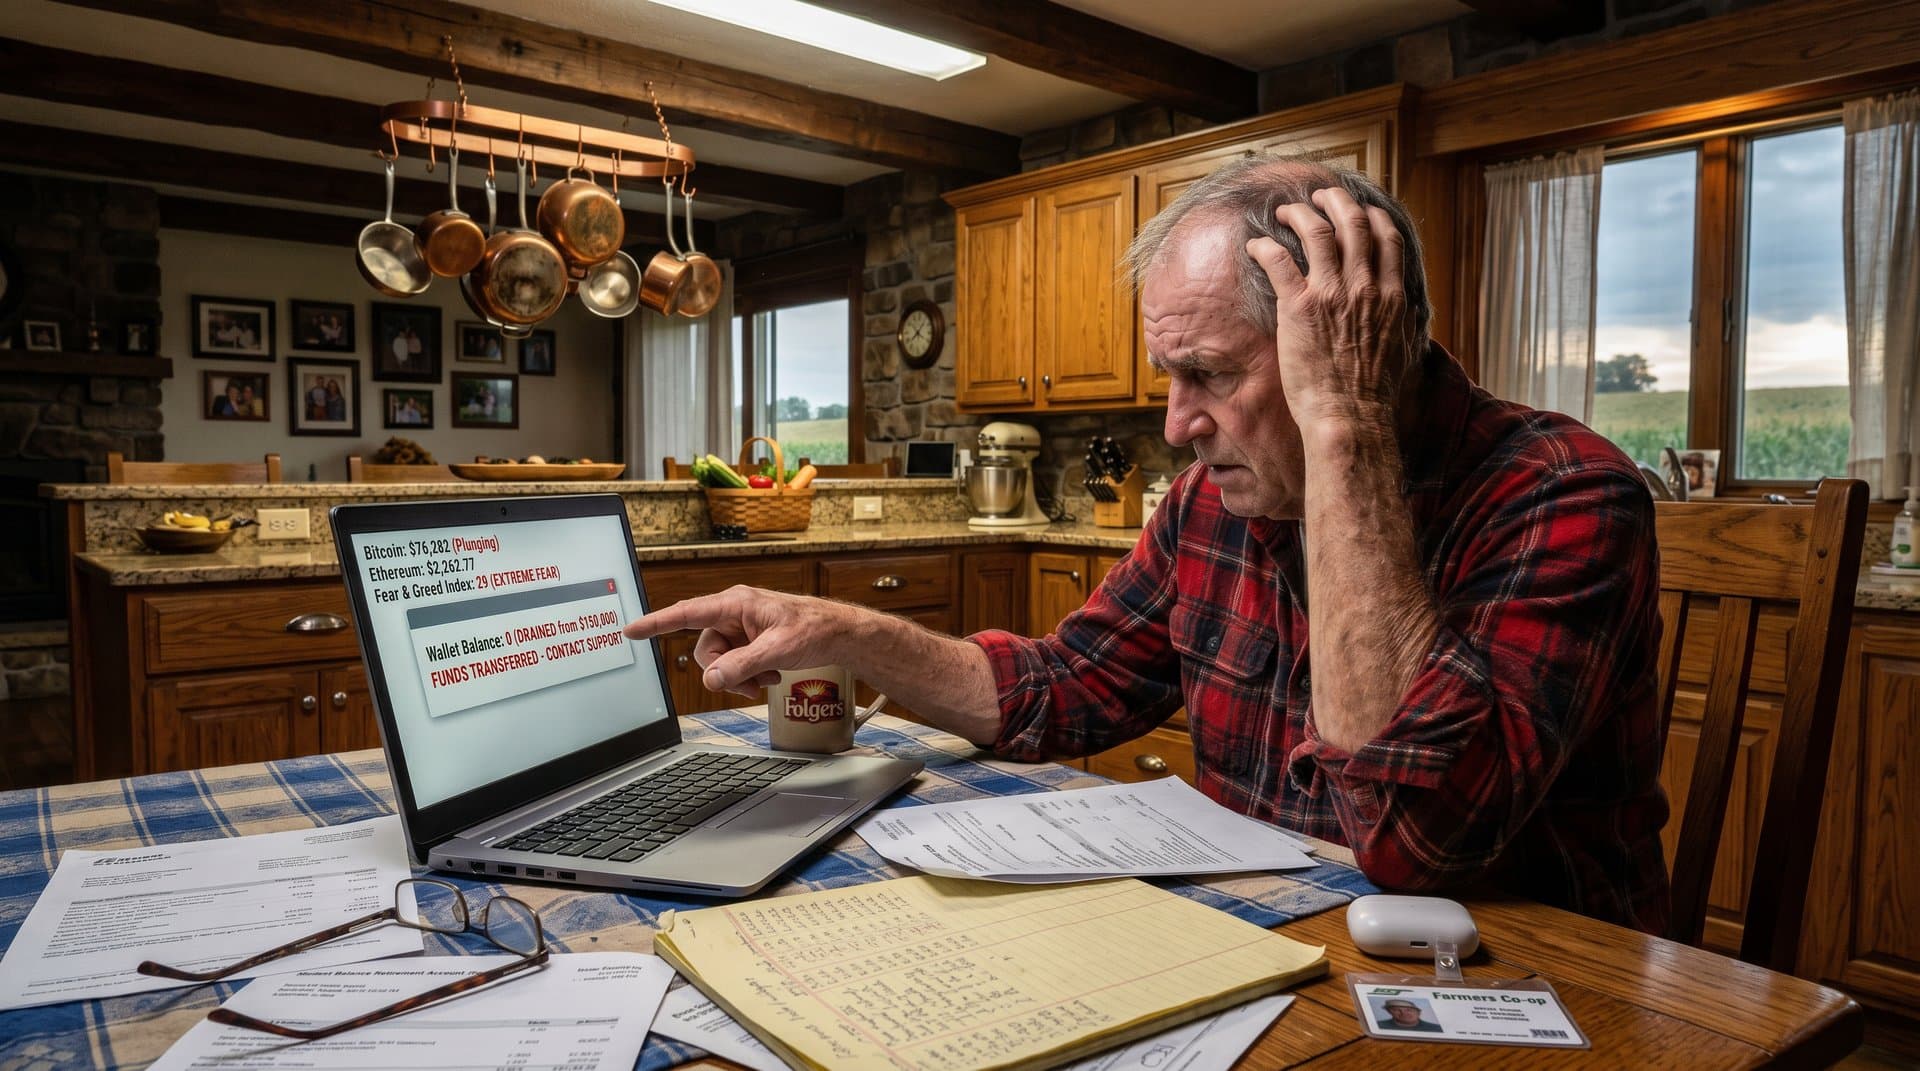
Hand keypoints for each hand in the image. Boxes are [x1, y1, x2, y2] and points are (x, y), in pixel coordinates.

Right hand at [623, 586, 854, 697]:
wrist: (839, 634)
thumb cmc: (814, 629)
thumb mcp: (778, 649)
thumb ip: (743, 665)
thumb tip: (711, 679)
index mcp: (736, 603)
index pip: (686, 613)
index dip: (656, 623)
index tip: (631, 630)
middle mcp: (733, 613)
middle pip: (706, 649)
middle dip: (725, 672)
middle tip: (751, 683)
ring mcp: (741, 628)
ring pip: (720, 661)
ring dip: (740, 676)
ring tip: (767, 677)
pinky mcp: (749, 641)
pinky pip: (734, 664)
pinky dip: (749, 675)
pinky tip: (770, 674)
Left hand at [1244, 186, 1409, 428]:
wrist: (1351, 417)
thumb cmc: (1374, 393)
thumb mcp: (1403, 349)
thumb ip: (1403, 321)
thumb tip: (1405, 311)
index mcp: (1391, 295)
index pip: (1386, 236)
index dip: (1370, 214)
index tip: (1358, 209)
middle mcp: (1364, 287)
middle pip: (1352, 222)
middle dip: (1334, 201)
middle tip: (1319, 196)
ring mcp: (1331, 294)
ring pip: (1316, 231)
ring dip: (1299, 213)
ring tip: (1285, 210)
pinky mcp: (1298, 307)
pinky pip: (1278, 260)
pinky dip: (1265, 245)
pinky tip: (1256, 245)